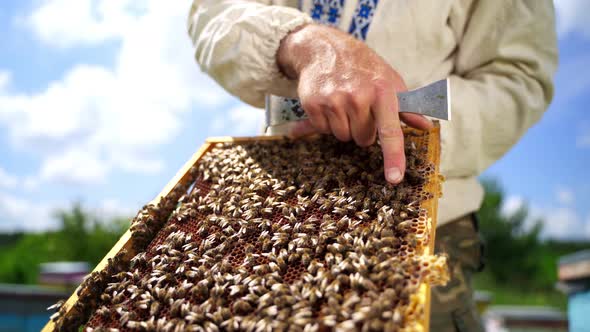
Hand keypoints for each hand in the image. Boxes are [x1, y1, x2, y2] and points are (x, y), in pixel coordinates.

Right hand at [277, 24, 432, 183]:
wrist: (325, 48)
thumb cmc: (363, 68)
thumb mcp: (389, 80)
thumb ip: (407, 107)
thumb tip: (426, 126)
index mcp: (382, 91)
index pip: (390, 132)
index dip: (393, 157)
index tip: (394, 179)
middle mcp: (358, 96)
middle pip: (363, 139)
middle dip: (362, 129)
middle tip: (359, 107)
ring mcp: (334, 100)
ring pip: (343, 137)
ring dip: (344, 126)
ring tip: (343, 103)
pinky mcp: (313, 104)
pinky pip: (323, 130)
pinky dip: (327, 122)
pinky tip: (329, 103)